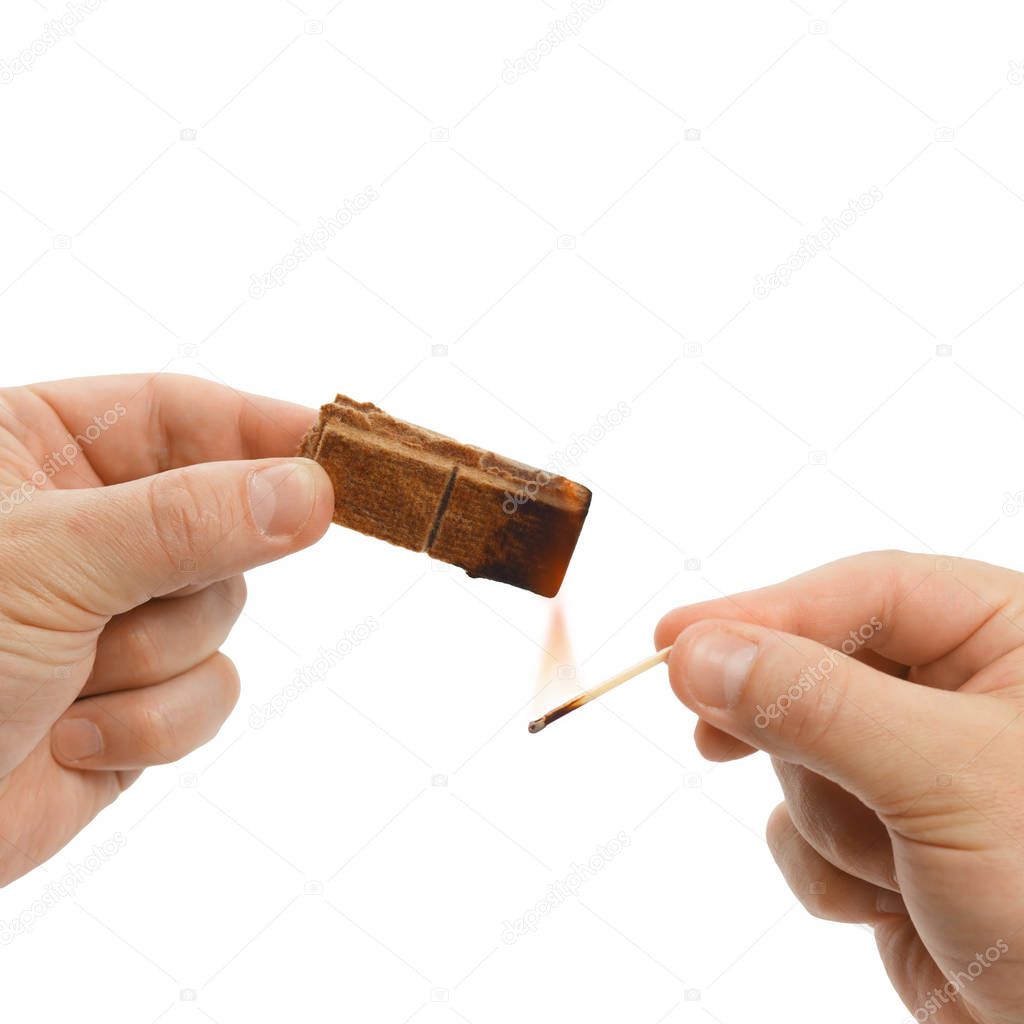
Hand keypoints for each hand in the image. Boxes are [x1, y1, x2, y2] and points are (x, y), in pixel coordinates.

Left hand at [0, 374, 332, 884]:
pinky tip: (72, 736)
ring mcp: (118, 616)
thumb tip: (310, 492)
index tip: (341, 457)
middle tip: (153, 590)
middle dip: (188, 575)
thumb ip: (185, 520)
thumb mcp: (48, 562)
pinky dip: (155, 722)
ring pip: (222, 613)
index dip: (263, 432)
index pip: (182, 414)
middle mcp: (88, 528)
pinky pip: (212, 692)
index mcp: (40, 452)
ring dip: (155, 658)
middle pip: (224, 519)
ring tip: (68, 680)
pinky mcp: (139, 699)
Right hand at [656, 551, 1023, 1023]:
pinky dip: (829, 870)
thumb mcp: (942, 775)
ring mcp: (917, 769)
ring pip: (800, 756)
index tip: (675, 638)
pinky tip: (889, 904)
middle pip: (816, 669)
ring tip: (898, 870)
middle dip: (793, 731)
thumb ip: (813, 703)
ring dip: (830, 821)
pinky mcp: (886, 837)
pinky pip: (802, 827)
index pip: (865, 592)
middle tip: (710, 737)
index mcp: (1007, 639)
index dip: (765, 610)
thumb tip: (695, 654)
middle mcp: (962, 693)